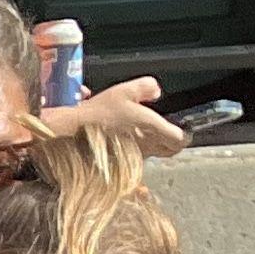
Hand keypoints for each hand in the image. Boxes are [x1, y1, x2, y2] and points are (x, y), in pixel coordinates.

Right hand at [42, 77, 183, 159]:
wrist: (71, 136)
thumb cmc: (98, 115)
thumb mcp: (124, 90)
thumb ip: (146, 87)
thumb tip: (156, 91)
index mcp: (152, 128)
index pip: (180, 139)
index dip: (182, 134)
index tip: (179, 128)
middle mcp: (146, 146)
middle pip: (169, 150)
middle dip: (169, 142)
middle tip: (162, 132)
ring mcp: (134, 159)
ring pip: (151, 154)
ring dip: (148, 146)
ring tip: (136, 134)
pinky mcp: (121, 166)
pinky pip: (135, 161)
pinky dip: (132, 153)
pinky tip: (121, 143)